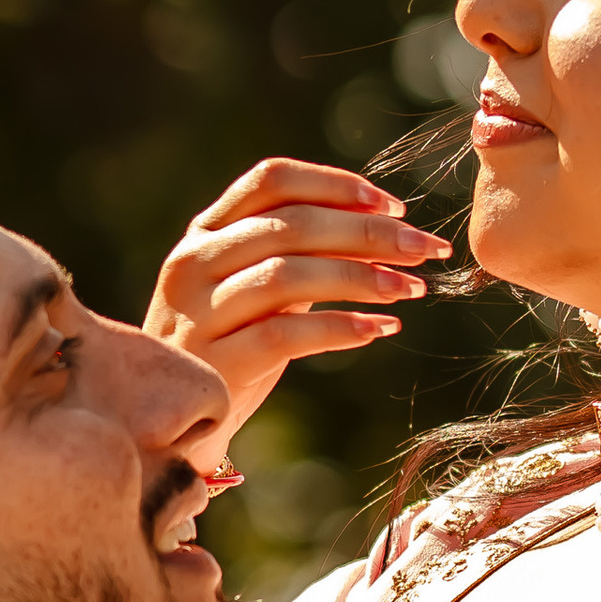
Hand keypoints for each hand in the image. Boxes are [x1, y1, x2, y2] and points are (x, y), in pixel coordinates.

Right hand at [146, 158, 447, 447]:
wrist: (176, 421)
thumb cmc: (231, 344)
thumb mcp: (258, 286)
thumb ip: (301, 251)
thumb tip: (383, 222)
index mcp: (206, 231)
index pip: (272, 180)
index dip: (337, 185)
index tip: (394, 207)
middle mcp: (194, 262)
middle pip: (291, 225)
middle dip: (368, 233)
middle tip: (424, 248)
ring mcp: (199, 312)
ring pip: (288, 275)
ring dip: (360, 278)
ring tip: (410, 289)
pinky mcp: (214, 362)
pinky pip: (286, 335)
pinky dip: (340, 327)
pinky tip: (380, 329)